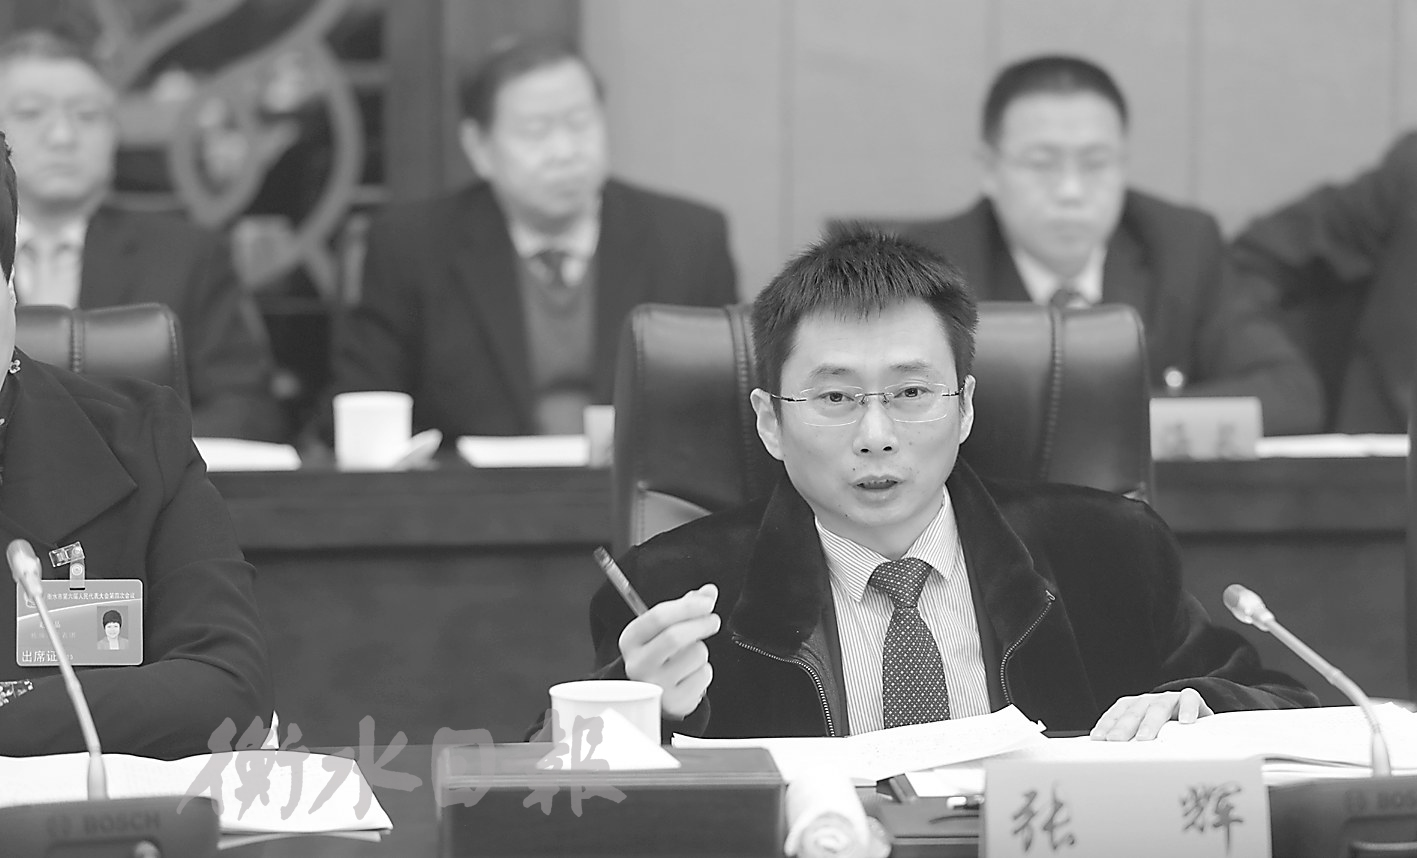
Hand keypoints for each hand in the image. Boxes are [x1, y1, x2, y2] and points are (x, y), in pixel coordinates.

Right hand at [619, 584, 719, 718]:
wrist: (655, 693)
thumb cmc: (661, 654)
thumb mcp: (665, 628)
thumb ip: (686, 606)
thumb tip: (709, 592)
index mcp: (631, 639)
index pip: (658, 617)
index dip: (688, 606)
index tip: (707, 602)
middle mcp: (638, 663)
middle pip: (675, 637)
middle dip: (701, 624)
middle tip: (713, 620)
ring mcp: (655, 685)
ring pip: (695, 655)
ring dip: (701, 651)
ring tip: (691, 656)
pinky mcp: (674, 701)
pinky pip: (703, 676)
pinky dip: (705, 671)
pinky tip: (692, 674)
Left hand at [1089, 688, 1213, 740]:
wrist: (1195, 715)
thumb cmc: (1166, 731)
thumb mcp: (1146, 737)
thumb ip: (1131, 746)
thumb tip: (1113, 771)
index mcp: (1134, 708)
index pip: (1117, 714)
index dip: (1107, 725)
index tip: (1098, 739)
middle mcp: (1149, 701)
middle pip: (1134, 711)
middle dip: (1123, 726)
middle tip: (1115, 740)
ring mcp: (1169, 699)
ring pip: (1158, 706)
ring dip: (1150, 722)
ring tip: (1144, 737)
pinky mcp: (1191, 699)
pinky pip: (1189, 699)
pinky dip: (1187, 709)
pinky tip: (1185, 722)